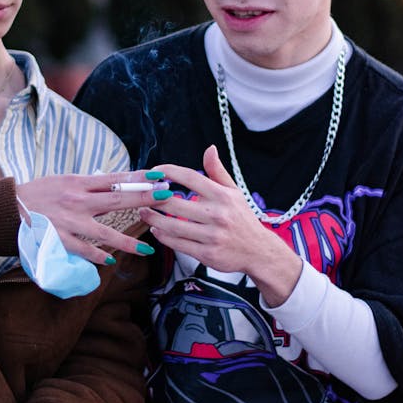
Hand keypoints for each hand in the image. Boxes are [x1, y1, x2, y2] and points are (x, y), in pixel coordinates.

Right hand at [15, 169, 167, 263]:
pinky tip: (113, 260)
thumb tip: (114, 184)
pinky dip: (99, 256)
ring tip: (148, 248)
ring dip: (128, 241)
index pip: (114, 178)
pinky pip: (85, 250)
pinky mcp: (61, 240)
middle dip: (144, 199)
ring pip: (105, 232)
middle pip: (117, 199)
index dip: (137, 178)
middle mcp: (78, 200)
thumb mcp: (64, 181)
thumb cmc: (38, 193)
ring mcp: (70, 222)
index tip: (158, 177)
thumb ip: (88, 185)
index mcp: (79, 182)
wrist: (9, 209)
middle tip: (166, 199)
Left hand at [138, 147, 301, 305]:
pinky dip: (163, 236)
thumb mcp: (234, 192)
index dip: (167, 171)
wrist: (259, 251)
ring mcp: (212, 235)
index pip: (189, 177)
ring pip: (172, 226)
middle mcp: (217, 214)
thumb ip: (217, 171)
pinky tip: (156, 230)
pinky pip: (178, 244)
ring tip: (144, 213)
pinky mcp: (208, 254)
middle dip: (153, 198)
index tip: (153, 171)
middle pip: (174, 202)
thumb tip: (210, 148)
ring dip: (153, 218)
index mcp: (222, 195)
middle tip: (143, 195)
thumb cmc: (242, 218)